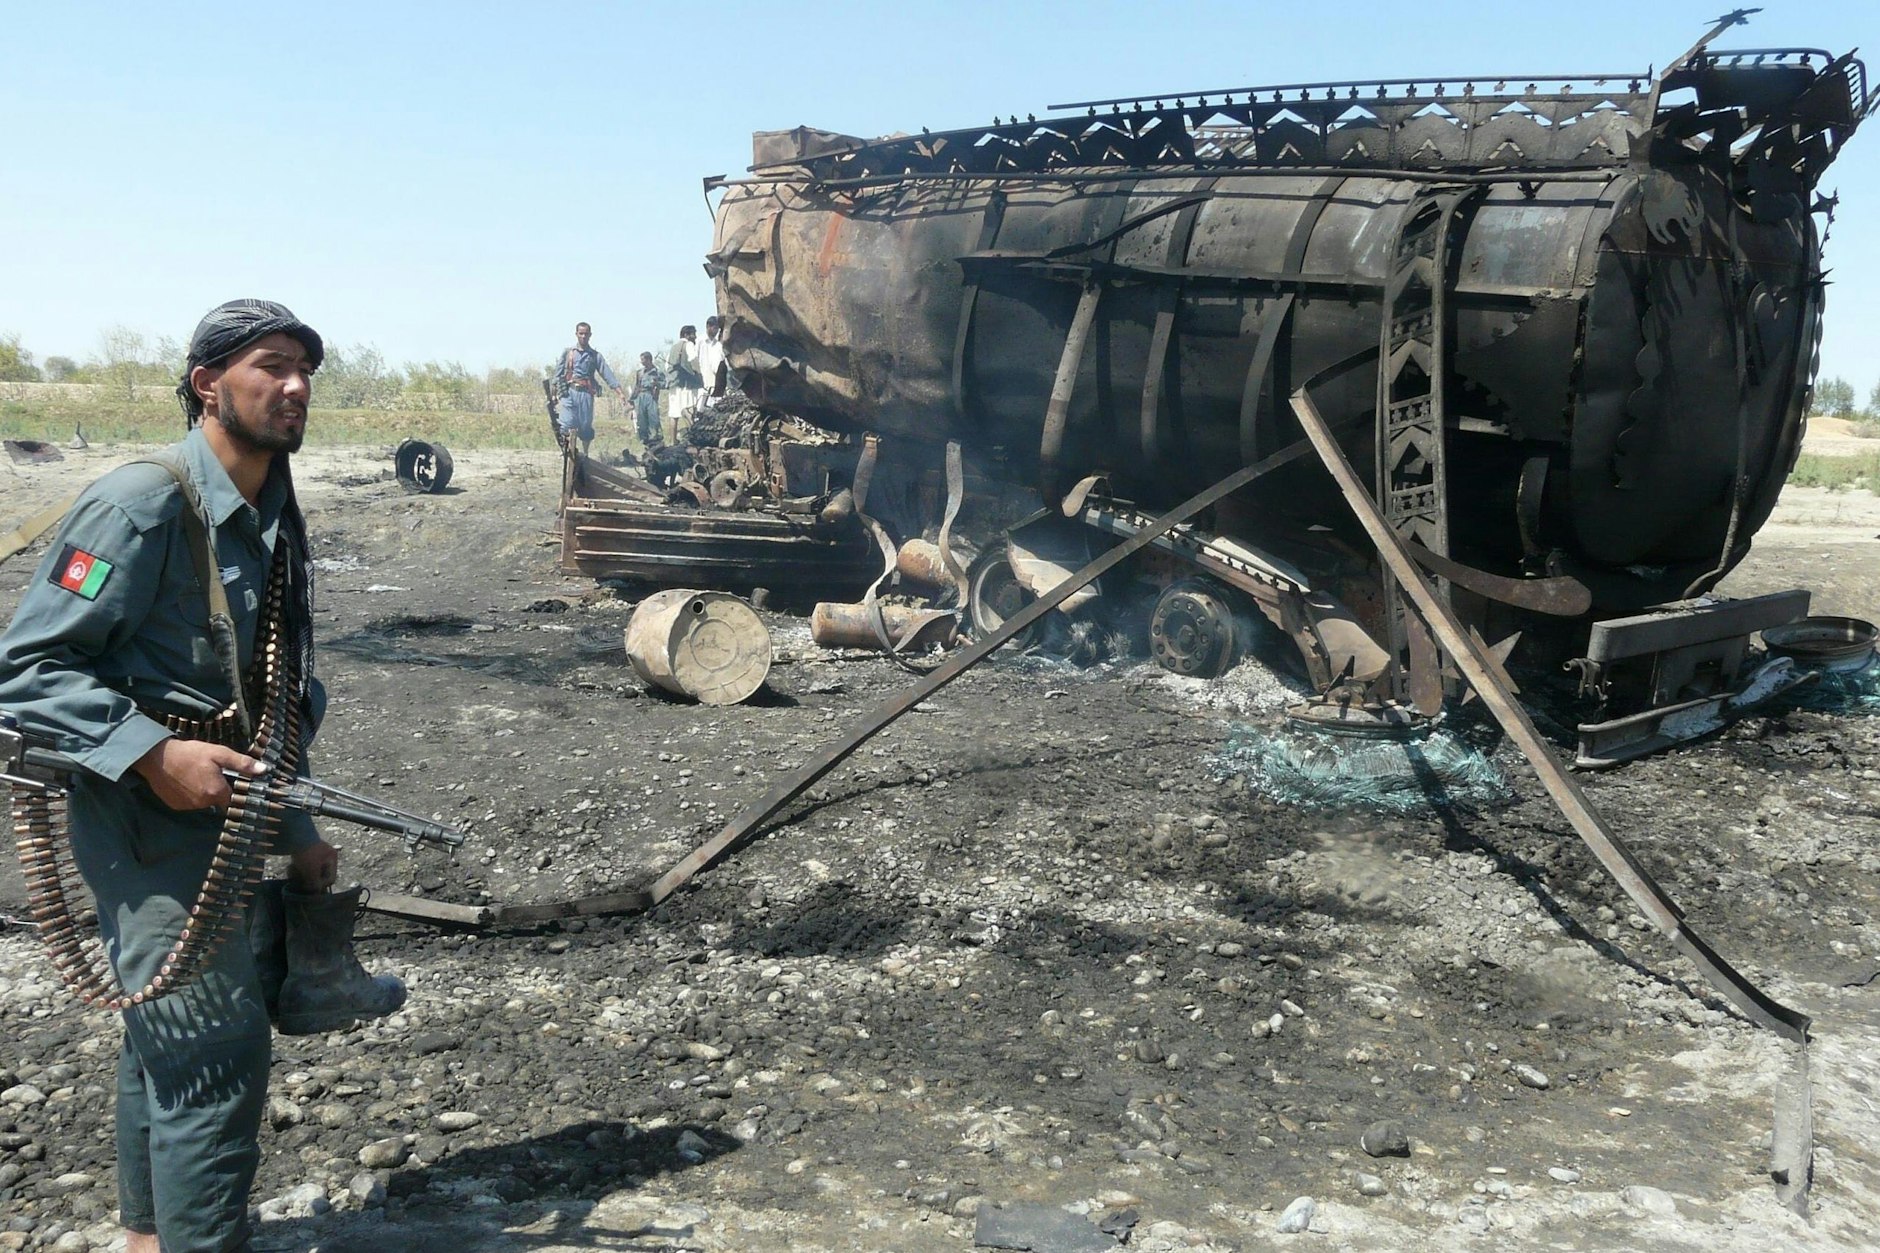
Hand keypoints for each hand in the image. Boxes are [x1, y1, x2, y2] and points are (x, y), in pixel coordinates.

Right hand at [131, 738, 266, 811]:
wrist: (157, 757)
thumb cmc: (190, 753)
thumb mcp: (219, 753)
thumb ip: (242, 763)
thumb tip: (264, 770)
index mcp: (217, 792)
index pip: (235, 800)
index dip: (236, 792)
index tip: (235, 785)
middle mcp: (203, 804)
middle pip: (219, 801)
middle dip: (218, 790)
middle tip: (211, 774)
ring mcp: (188, 807)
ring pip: (204, 802)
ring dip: (204, 792)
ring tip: (197, 776)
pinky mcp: (176, 806)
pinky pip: (189, 803)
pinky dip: (190, 795)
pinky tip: (185, 781)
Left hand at [289, 840, 339, 891]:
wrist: (293, 834)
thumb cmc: (307, 853)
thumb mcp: (312, 871)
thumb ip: (315, 884)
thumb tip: (316, 892)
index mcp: (332, 858)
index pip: (330, 879)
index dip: (320, 886)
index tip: (309, 886)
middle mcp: (326, 855)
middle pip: (318, 875)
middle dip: (308, 879)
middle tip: (298, 880)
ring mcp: (315, 853)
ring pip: (309, 870)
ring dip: (300, 874)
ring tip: (292, 871)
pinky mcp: (305, 851)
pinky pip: (303, 864)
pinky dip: (297, 868)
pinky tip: (290, 866)